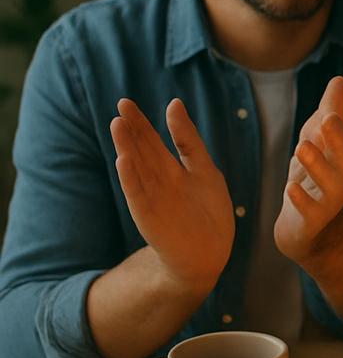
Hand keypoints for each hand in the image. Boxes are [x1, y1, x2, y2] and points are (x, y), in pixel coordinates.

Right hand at [109, 98, 233, 294]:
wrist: (208, 254)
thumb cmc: (209, 213)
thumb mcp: (205, 170)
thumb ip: (189, 140)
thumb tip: (174, 103)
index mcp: (173, 170)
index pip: (155, 141)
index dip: (143, 123)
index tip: (127, 102)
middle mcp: (159, 182)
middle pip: (144, 151)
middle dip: (133, 129)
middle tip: (122, 106)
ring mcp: (153, 198)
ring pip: (137, 168)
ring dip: (127, 147)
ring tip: (117, 124)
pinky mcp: (149, 216)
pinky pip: (137, 194)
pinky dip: (130, 177)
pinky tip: (122, 160)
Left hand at [274, 76, 342, 264]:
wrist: (306, 224)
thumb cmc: (315, 173)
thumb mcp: (321, 140)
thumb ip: (331, 112)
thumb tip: (339, 80)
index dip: (340, 130)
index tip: (329, 113)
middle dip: (339, 141)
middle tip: (326, 119)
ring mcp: (329, 202)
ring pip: (330, 185)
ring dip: (317, 165)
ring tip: (302, 146)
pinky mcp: (311, 220)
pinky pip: (310, 211)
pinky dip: (301, 200)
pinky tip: (290, 188)